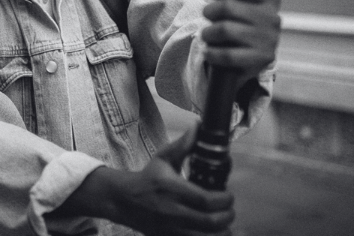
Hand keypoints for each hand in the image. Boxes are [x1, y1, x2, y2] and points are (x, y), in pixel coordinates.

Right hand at [53, 126, 234, 234]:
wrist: (125, 201)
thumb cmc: (148, 178)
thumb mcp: (163, 158)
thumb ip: (183, 145)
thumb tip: (198, 127)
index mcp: (172, 189)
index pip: (205, 199)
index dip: (224, 200)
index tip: (228, 195)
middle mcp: (172, 211)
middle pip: (210, 222)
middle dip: (227, 216)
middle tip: (229, 210)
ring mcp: (171, 229)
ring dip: (221, 232)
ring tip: (223, 222)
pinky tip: (211, 232)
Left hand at [201, 0, 280, 85]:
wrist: (250, 58)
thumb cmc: (240, 24)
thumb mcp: (242, 3)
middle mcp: (273, 18)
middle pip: (228, 6)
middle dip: (209, 11)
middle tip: (206, 16)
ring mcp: (269, 40)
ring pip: (225, 29)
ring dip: (208, 33)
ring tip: (206, 35)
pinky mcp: (261, 60)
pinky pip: (228, 55)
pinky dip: (212, 53)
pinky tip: (209, 52)